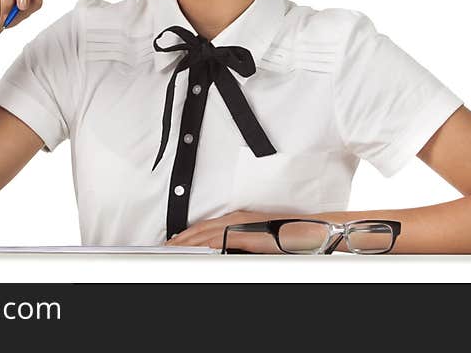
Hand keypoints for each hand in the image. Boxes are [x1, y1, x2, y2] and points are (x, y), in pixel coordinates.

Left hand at [163, 210, 285, 253]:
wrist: (303, 232)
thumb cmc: (284, 236)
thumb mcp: (256, 238)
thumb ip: (239, 241)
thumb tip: (226, 251)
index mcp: (237, 219)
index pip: (205, 226)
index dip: (188, 234)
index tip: (175, 242)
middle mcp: (235, 219)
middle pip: (200, 228)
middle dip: (182, 238)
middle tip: (167, 247)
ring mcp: (239, 226)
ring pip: (205, 234)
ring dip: (187, 241)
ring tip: (173, 249)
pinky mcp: (245, 235)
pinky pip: (219, 241)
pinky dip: (204, 246)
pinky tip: (195, 251)